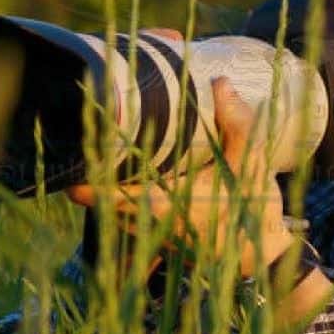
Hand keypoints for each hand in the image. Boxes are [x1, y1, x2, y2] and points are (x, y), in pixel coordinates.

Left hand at [65, 30, 296, 278]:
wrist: (263, 250)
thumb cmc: (254, 206)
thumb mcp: (252, 162)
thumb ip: (238, 124)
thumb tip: (220, 83)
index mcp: (166, 206)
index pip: (108, 199)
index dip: (84, 185)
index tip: (70, 166)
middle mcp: (152, 224)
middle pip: (103, 203)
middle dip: (93, 179)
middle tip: (85, 144)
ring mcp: (153, 235)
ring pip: (113, 213)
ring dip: (106, 191)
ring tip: (99, 157)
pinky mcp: (159, 239)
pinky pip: (128, 219)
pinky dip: (121, 200)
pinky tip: (125, 177)